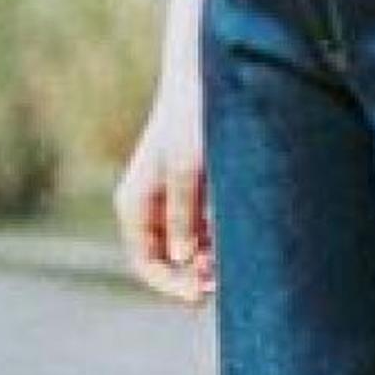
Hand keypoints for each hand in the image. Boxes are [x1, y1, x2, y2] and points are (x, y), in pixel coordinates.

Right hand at [113, 71, 213, 304]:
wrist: (208, 80)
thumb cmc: (193, 119)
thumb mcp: (188, 169)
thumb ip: (182, 215)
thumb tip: (182, 261)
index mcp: (136, 205)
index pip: (146, 263)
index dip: (171, 286)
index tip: (201, 294)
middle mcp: (151, 209)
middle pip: (168, 263)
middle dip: (193, 277)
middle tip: (225, 282)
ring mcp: (174, 204)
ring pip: (188, 252)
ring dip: (209, 264)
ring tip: (236, 262)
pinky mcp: (197, 196)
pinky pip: (204, 235)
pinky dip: (219, 245)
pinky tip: (238, 244)